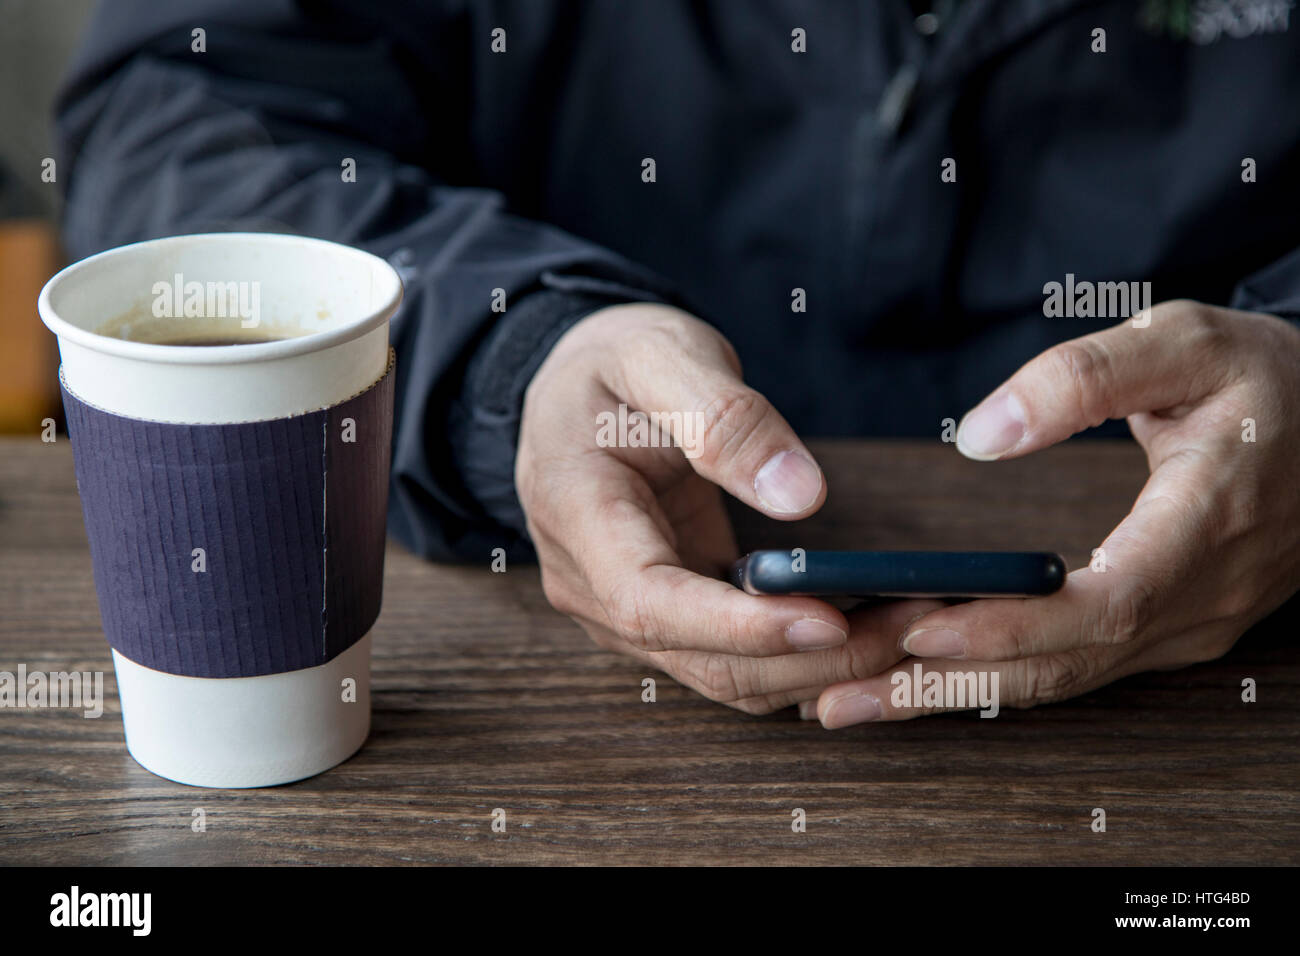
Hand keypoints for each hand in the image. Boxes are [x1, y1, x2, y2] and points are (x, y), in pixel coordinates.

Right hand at [518, 303, 941, 712]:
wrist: (576, 385)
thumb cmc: (612, 362)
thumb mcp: (659, 356)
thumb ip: (724, 420)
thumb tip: (799, 496)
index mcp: (576, 514)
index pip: (649, 603)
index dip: (739, 626)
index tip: (829, 620)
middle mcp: (588, 584)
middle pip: (698, 657)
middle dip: (803, 657)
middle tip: (903, 627)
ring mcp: (621, 609)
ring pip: (721, 674)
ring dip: (810, 669)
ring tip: (896, 632)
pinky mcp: (663, 614)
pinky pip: (729, 659)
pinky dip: (793, 658)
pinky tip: (857, 634)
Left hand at [813, 301, 1299, 726]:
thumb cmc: (1261, 376)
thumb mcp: (1181, 342)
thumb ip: (1082, 377)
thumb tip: (980, 438)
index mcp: (1207, 524)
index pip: (1101, 604)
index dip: (1008, 627)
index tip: (918, 630)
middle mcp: (1202, 596)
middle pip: (1065, 664)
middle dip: (949, 684)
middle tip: (842, 695)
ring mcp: (1191, 622)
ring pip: (1065, 678)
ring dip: (959, 694)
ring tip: (859, 701)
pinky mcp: (1171, 626)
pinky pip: (1078, 665)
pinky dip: (998, 677)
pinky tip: (930, 677)